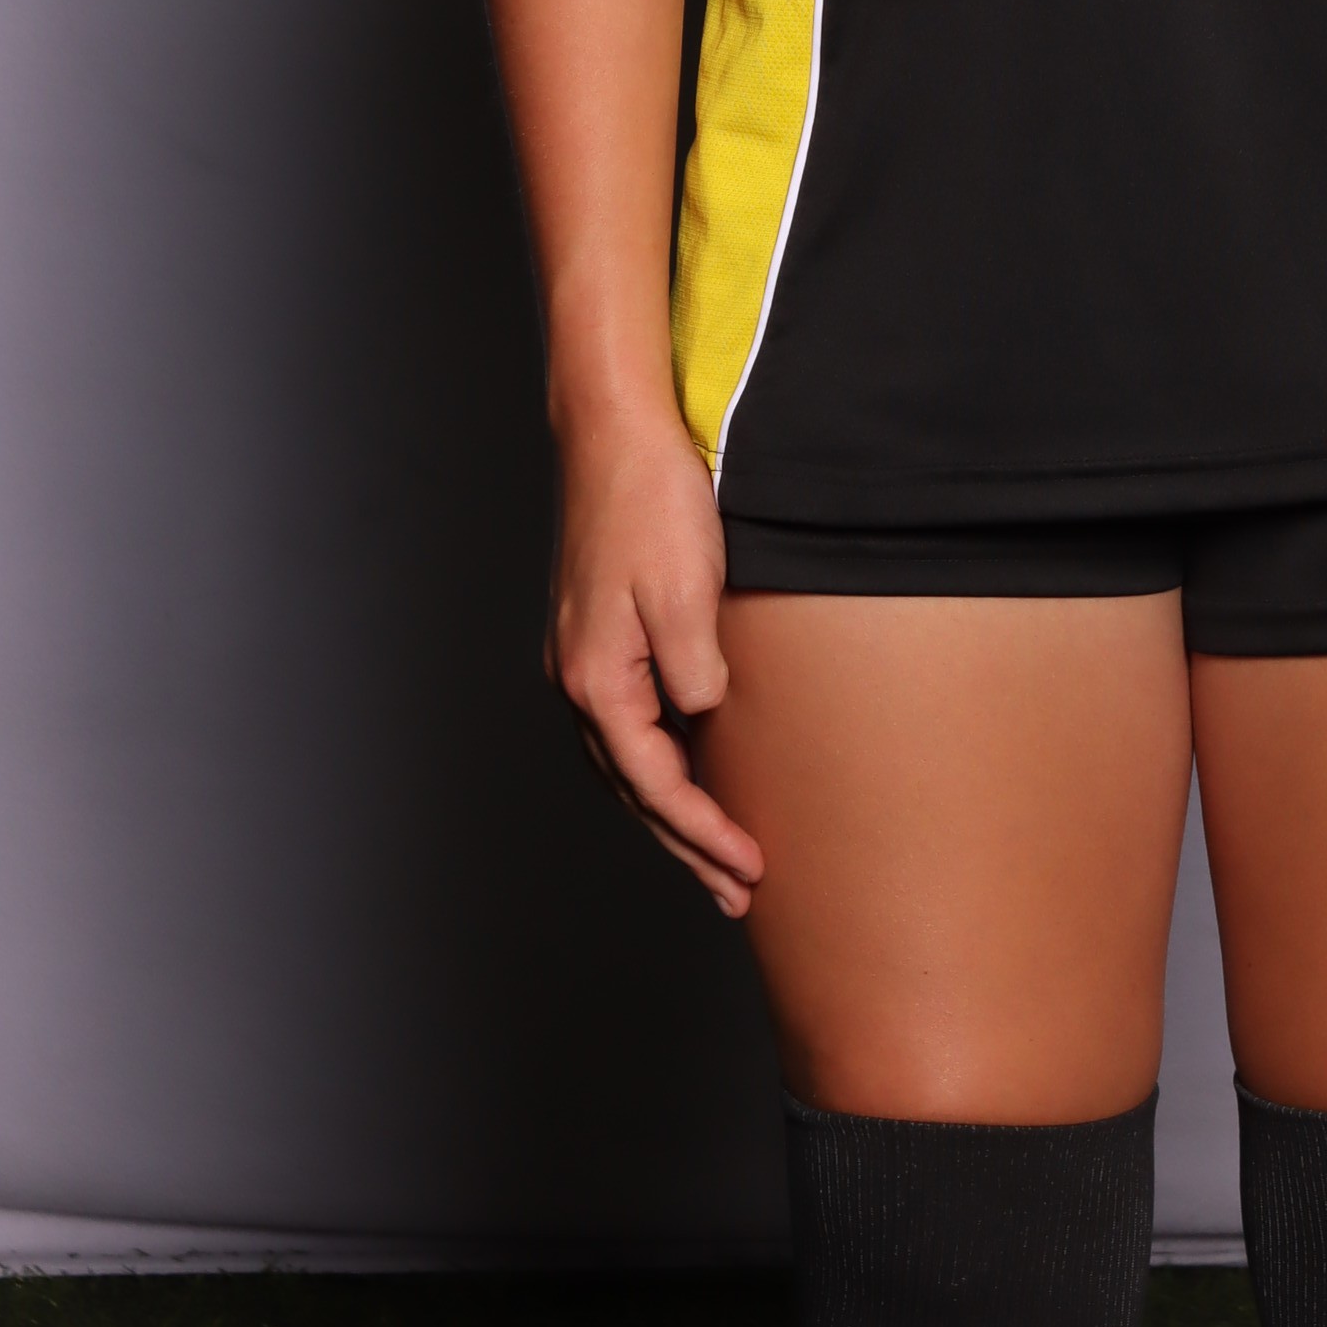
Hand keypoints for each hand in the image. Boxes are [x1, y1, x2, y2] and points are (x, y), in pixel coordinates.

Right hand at [547, 402, 765, 916]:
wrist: (615, 432)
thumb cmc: (653, 501)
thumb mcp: (688, 591)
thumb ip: (695, 671)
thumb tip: (704, 715)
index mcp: (596, 680)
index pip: (656, 786)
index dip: (704, 834)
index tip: (751, 869)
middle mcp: (576, 679)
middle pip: (633, 791)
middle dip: (685, 847)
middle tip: (736, 894)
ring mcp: (580, 659)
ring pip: (626, 763)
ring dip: (670, 813)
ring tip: (715, 855)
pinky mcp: (595, 637)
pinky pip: (627, 727)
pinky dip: (659, 765)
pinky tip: (688, 772)